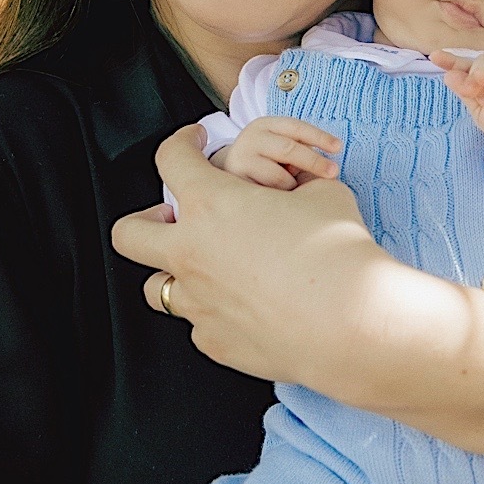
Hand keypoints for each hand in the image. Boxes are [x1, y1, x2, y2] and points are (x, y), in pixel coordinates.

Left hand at [112, 125, 396, 387]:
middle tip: (171, 218)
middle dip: (145, 220)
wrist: (353, 322)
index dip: (180, 142)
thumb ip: (297, 183)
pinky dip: (212, 312)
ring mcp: (197, 302)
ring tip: (207, 270)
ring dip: (175, 273)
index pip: (170, 159)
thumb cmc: (341, 253)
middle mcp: (191, 254)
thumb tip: (299, 185)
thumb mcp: (326, 192)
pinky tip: (243, 307)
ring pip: (156, 288)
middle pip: (129, 234)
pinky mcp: (214, 341)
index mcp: (212, 205)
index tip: (192, 143)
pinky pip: (198, 323)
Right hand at [215, 117, 341, 189]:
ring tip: (289, 188)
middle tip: (334, 173)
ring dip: (293, 186)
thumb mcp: (279, 147)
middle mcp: (251, 138)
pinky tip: (275, 198)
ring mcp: (241, 159)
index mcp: (266, 125)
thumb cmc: (266, 160)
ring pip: (280, 177)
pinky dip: (279, 199)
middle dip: (314, 162)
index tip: (338, 147)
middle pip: (290, 149)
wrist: (226, 172)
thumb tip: (328, 169)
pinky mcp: (237, 182)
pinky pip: (268, 195)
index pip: (296, 127)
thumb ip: (298, 151)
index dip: (319, 137)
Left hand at [430, 50, 483, 162]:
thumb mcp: (478, 109)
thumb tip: (449, 74)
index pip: (466, 65)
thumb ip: (466, 91)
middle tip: (474, 98)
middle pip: (475, 62)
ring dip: (479, 78)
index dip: (451, 60)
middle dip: (467, 78)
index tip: (435, 57)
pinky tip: (482, 76)